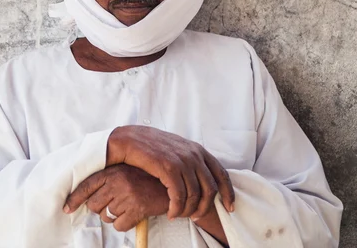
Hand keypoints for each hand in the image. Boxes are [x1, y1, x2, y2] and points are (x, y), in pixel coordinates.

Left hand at [64, 164, 168, 231]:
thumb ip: (109, 180)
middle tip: (116, 204)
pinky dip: (126, 223)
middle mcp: (118, 181)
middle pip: (94, 205)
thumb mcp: (127, 173)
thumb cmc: (148, 180)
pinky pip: (119, 225)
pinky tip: (134, 213)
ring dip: (115, 216)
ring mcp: (127, 194)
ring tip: (128, 206)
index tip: (67, 208)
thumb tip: (89, 197)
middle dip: (102, 209)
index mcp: (113, 171)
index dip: (74, 199)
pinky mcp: (136, 208)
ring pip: (106, 217)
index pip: (86, 186)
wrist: (171, 185)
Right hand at [106, 126, 233, 219]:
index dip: (228, 193)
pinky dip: (176, 209)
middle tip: (195, 216)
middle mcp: (193, 154)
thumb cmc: (150, 146)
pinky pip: (179, 196)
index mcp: (197, 150)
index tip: (229, 208)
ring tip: (178, 215)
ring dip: (188, 210)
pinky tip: (171, 213)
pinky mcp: (168, 167)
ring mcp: (181, 160)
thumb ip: (189, 160)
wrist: (127, 139)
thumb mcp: (176, 149)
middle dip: (205, 207)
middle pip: (210, 189)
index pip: (221, 174)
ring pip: (195, 195)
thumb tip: (200, 179)